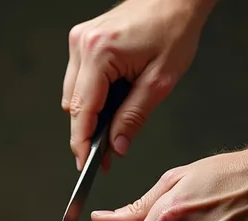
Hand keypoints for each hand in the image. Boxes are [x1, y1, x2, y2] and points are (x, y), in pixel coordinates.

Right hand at [62, 0, 216, 168]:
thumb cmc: (174, 29)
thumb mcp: (159, 81)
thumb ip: (134, 118)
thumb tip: (116, 146)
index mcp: (100, 53)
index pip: (82, 110)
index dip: (82, 142)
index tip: (85, 164)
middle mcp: (83, 45)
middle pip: (73, 106)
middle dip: (88, 132)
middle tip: (107, 153)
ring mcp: (80, 41)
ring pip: (73, 95)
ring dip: (91, 114)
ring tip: (115, 124)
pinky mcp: (84, 41)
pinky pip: (79, 81)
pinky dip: (93, 97)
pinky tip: (113, 101)